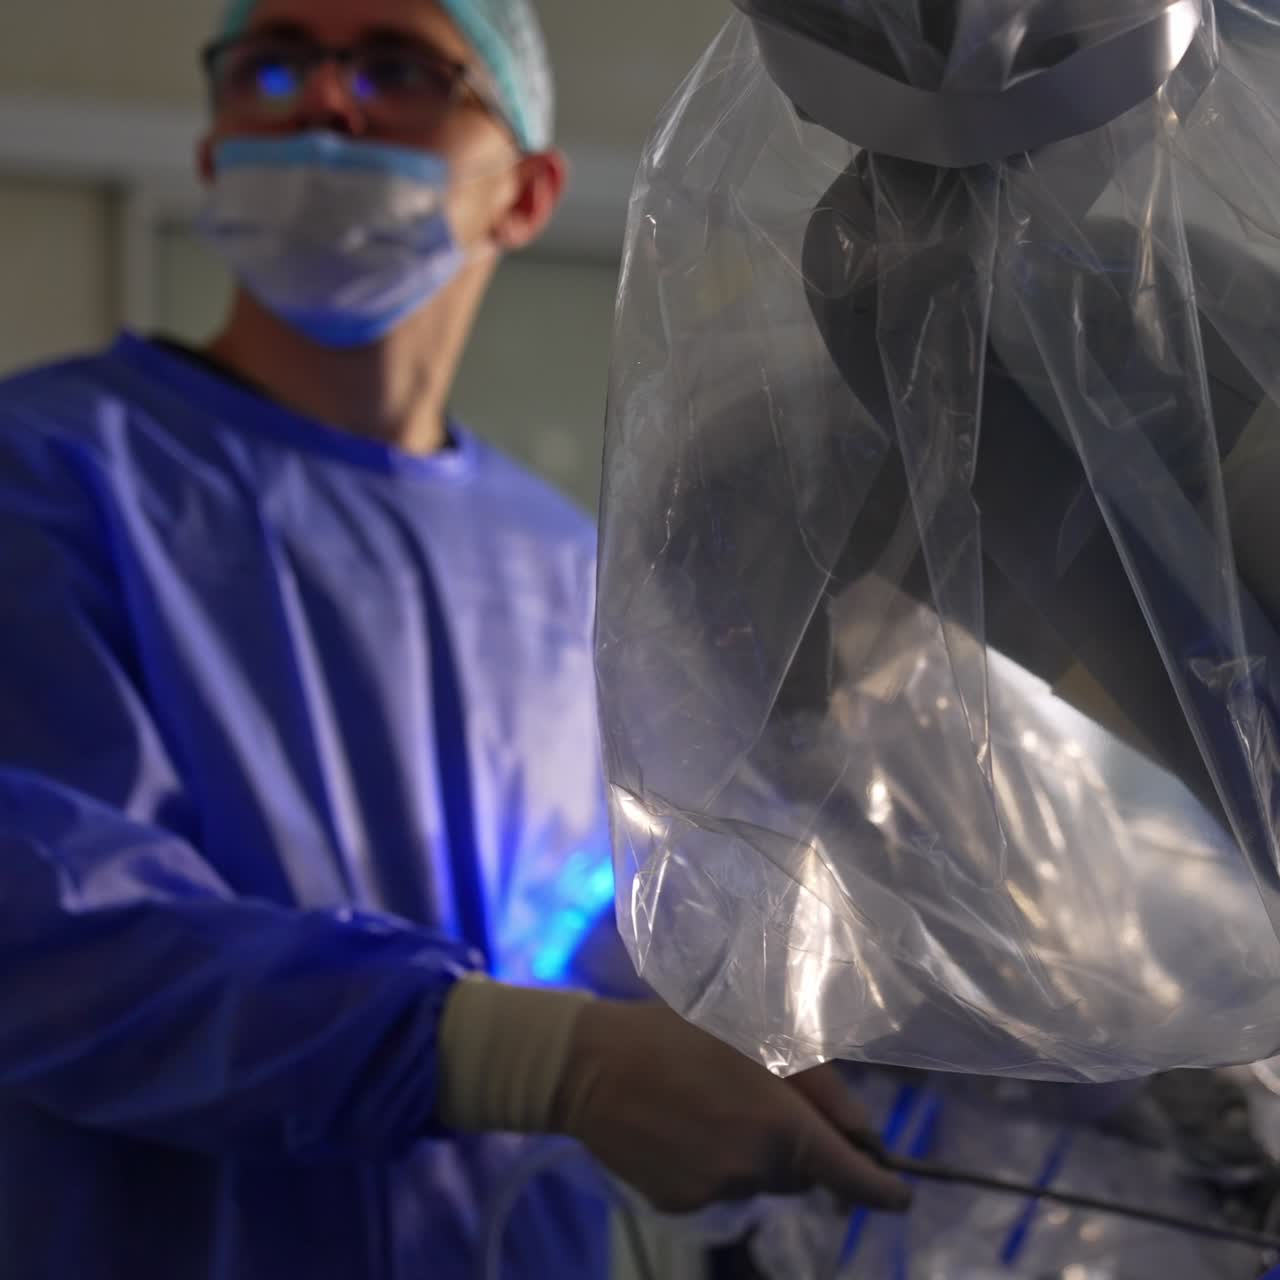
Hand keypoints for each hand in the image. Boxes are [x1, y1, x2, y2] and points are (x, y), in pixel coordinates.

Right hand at [551, 1001, 910, 1215]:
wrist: (590, 1066)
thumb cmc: (677, 1031)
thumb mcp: (754, 1034)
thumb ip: (818, 1084)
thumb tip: (861, 1131)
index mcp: (782, 1128)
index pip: (851, 1176)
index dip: (881, 1187)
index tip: (901, 1194)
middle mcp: (756, 1172)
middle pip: (801, 1171)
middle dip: (797, 1142)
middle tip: (761, 1093)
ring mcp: (715, 1194)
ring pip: (756, 1178)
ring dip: (752, 1150)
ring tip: (707, 1099)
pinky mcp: (680, 1205)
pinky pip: (716, 1186)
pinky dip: (712, 1162)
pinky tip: (681, 1124)